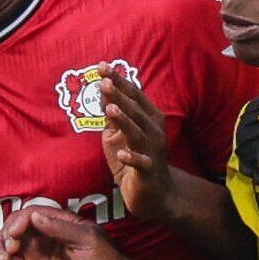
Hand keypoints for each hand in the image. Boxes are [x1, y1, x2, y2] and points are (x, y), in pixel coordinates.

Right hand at [0, 200, 130, 259]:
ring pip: (9, 250)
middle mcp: (45, 236)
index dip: (17, 223)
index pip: (29, 215)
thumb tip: (34, 217)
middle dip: (4, 238)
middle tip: (9, 252)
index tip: (14, 236)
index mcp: (58, 223)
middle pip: (13, 230)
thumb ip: (61, 229)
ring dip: (1, 256)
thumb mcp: (87, 240)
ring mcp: (39, 256)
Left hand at [98, 67, 173, 217]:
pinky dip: (132, 158)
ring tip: (110, 108)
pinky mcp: (148, 171)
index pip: (133, 95)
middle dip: (120, 96)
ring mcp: (152, 151)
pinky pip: (141, 163)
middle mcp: (154, 131)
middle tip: (105, 81)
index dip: (119, 81)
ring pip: (138, 133)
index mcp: (149, 119)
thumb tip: (102, 91)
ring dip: (125, 121)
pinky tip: (123, 153)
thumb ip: (113, 115)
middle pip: (136, 111)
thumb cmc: (136, 159)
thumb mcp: (120, 135)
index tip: (102, 66)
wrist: (156, 193)